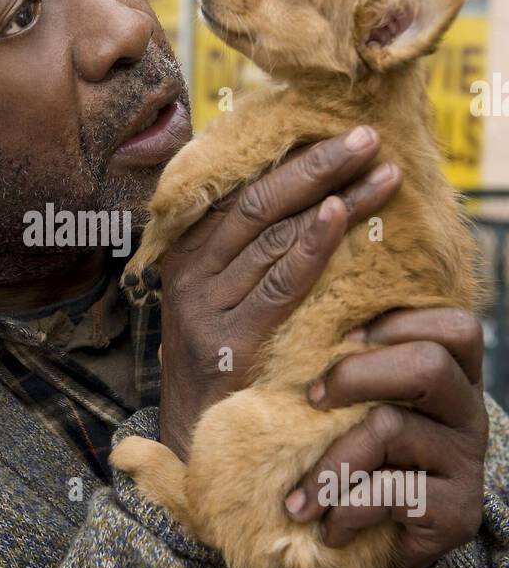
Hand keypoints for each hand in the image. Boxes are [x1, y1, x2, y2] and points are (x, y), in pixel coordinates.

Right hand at [158, 126, 401, 459]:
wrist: (194, 434)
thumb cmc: (220, 357)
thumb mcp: (216, 295)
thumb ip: (244, 251)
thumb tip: (306, 193)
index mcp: (185, 250)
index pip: (242, 189)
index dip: (293, 158)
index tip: (340, 133)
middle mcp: (188, 272)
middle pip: (258, 203)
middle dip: (318, 166)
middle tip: (368, 138)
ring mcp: (206, 307)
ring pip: (274, 236)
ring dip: (334, 198)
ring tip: (382, 174)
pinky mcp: (230, 341)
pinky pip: (278, 285)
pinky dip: (310, 247)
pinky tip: (340, 216)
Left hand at [284, 309, 488, 567]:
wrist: (378, 550)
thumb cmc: (355, 461)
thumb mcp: (354, 408)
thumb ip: (347, 367)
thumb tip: (294, 326)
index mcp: (452, 377)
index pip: (455, 328)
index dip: (399, 324)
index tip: (342, 340)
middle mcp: (469, 413)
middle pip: (429, 365)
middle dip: (355, 375)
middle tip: (312, 400)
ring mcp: (467, 462)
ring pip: (391, 428)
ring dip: (330, 465)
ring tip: (302, 499)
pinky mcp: (458, 511)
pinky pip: (389, 492)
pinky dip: (345, 510)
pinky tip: (330, 528)